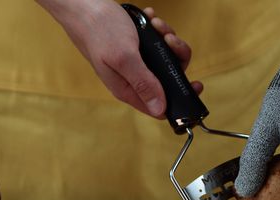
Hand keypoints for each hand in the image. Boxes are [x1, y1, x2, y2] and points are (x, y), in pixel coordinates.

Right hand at [37, 0, 201, 117]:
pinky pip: (156, 45)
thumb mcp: (124, 58)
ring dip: (167, 39)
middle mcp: (132, 79)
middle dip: (175, 58)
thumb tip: (160, 109)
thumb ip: (143, 83)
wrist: (82, 5)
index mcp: (127, 90)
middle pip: (167, 80)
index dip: (180, 99)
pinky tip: (149, 20)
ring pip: (164, 59)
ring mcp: (134, 63)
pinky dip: (157, 31)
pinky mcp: (135, 49)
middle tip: (168, 40)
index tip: (196, 83)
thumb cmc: (98, 30)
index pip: (159, 107)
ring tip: (156, 25)